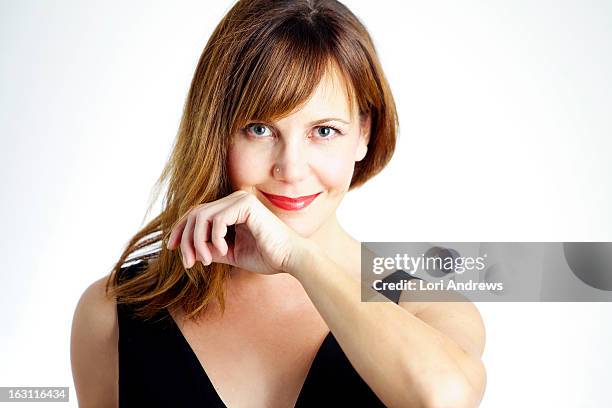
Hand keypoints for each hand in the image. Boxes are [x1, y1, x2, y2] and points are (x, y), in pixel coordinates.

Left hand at [166, 190, 306, 274]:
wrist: (291, 258)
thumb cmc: (267, 256)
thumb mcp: (231, 254)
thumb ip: (211, 248)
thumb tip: (188, 250)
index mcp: (232, 209)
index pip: (197, 214)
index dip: (181, 230)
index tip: (173, 249)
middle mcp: (235, 199)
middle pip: (195, 213)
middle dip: (185, 239)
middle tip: (188, 262)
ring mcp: (240, 199)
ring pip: (202, 216)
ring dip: (198, 241)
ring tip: (207, 260)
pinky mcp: (246, 205)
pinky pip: (217, 219)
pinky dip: (214, 238)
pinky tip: (223, 251)